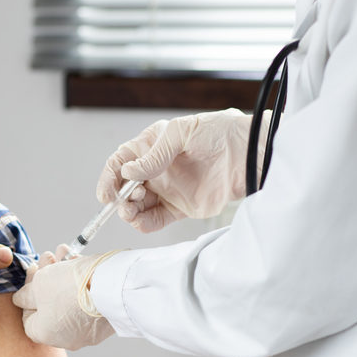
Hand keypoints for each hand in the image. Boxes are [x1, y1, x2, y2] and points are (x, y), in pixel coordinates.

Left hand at [12, 248, 114, 350]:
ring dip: (63, 274)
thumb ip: (26, 294)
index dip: (28, 291)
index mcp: (45, 334)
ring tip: (64, 252)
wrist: (112, 287)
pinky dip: (81, 281)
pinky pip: (87, 300)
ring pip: (68, 298)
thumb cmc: (69, 287)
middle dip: (46, 277)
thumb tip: (21, 299)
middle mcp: (66, 338)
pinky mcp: (104, 321)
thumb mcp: (39, 285)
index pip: (28, 315)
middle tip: (49, 257)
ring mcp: (87, 331)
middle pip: (49, 304)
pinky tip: (78, 260)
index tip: (34, 270)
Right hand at [96, 108, 268, 232]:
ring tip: (132, 212)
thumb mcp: (181, 133)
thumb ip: (154, 154)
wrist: (250, 154)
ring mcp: (167, 189)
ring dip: (129, 212)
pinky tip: (141, 222)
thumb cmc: (219, 132)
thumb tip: (128, 172)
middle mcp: (156, 170)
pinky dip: (145, 224)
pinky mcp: (180, 208)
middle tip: (127, 200)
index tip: (106, 193)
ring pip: (137, 206)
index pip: (120, 162)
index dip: (109, 178)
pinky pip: (155, 219)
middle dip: (119, 197)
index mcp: (151, 147)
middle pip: (124, 187)